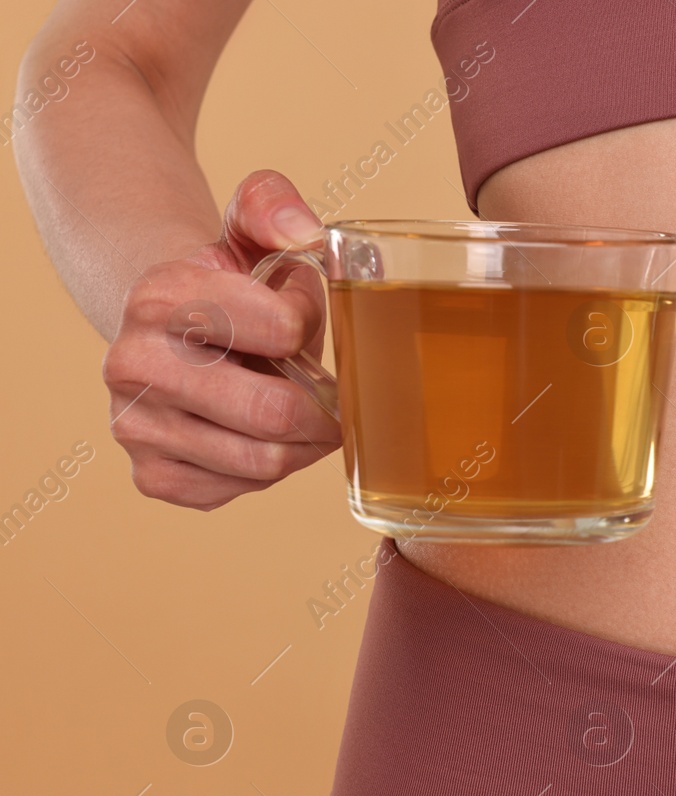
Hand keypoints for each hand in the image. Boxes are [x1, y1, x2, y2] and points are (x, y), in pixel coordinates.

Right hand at [104, 169, 340, 509]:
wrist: (176, 328)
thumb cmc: (235, 283)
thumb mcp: (250, 226)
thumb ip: (275, 206)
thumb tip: (304, 232)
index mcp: (160, 295)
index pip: (285, 328)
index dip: (309, 325)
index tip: (296, 319)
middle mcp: (133, 362)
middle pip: (275, 414)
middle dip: (321, 406)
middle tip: (325, 391)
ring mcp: (135, 425)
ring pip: (265, 461)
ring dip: (302, 442)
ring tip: (295, 410)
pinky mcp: (152, 475)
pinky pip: (241, 490)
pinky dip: (269, 470)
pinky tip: (258, 435)